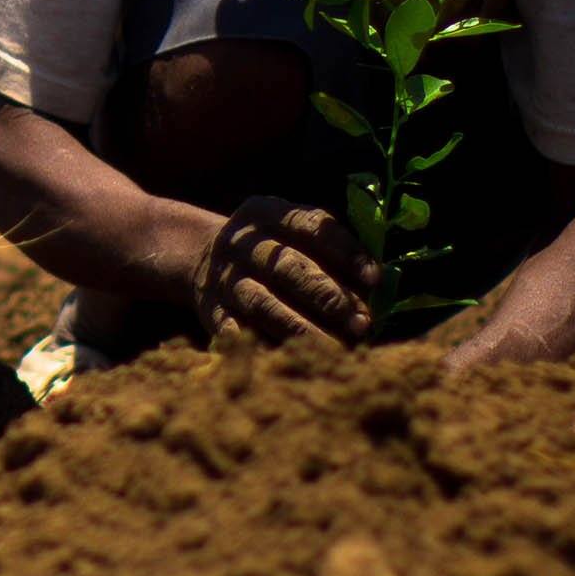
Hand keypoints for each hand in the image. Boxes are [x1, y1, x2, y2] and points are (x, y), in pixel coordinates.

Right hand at [203, 196, 378, 347]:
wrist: (200, 257)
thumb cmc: (269, 247)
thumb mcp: (288, 229)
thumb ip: (328, 247)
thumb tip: (374, 284)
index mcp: (265, 213)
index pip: (310, 226)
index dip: (344, 252)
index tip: (374, 279)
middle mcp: (242, 244)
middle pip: (288, 269)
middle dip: (329, 297)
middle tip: (363, 322)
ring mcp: (224, 279)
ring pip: (265, 305)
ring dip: (304, 328)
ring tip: (339, 348)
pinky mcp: (212, 312)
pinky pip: (237, 333)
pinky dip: (264, 348)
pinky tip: (294, 362)